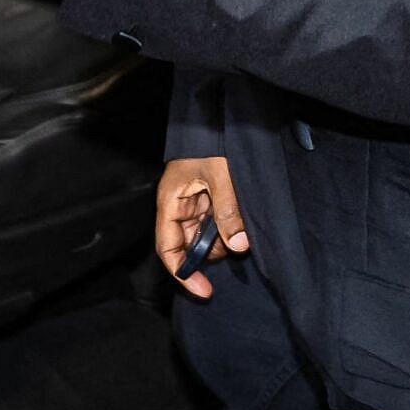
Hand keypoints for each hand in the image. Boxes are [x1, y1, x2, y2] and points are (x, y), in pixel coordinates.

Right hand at [154, 154, 250, 298]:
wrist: (217, 118)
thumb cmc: (211, 141)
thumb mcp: (221, 174)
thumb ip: (227, 210)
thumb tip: (237, 245)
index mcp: (170, 202)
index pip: (168, 248)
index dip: (183, 273)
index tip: (204, 291)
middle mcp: (179, 207)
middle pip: (188, 246)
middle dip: (211, 253)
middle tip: (235, 244)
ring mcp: (194, 204)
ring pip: (205, 237)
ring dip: (223, 240)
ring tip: (241, 225)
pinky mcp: (209, 200)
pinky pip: (216, 224)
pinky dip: (229, 228)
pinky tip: (241, 221)